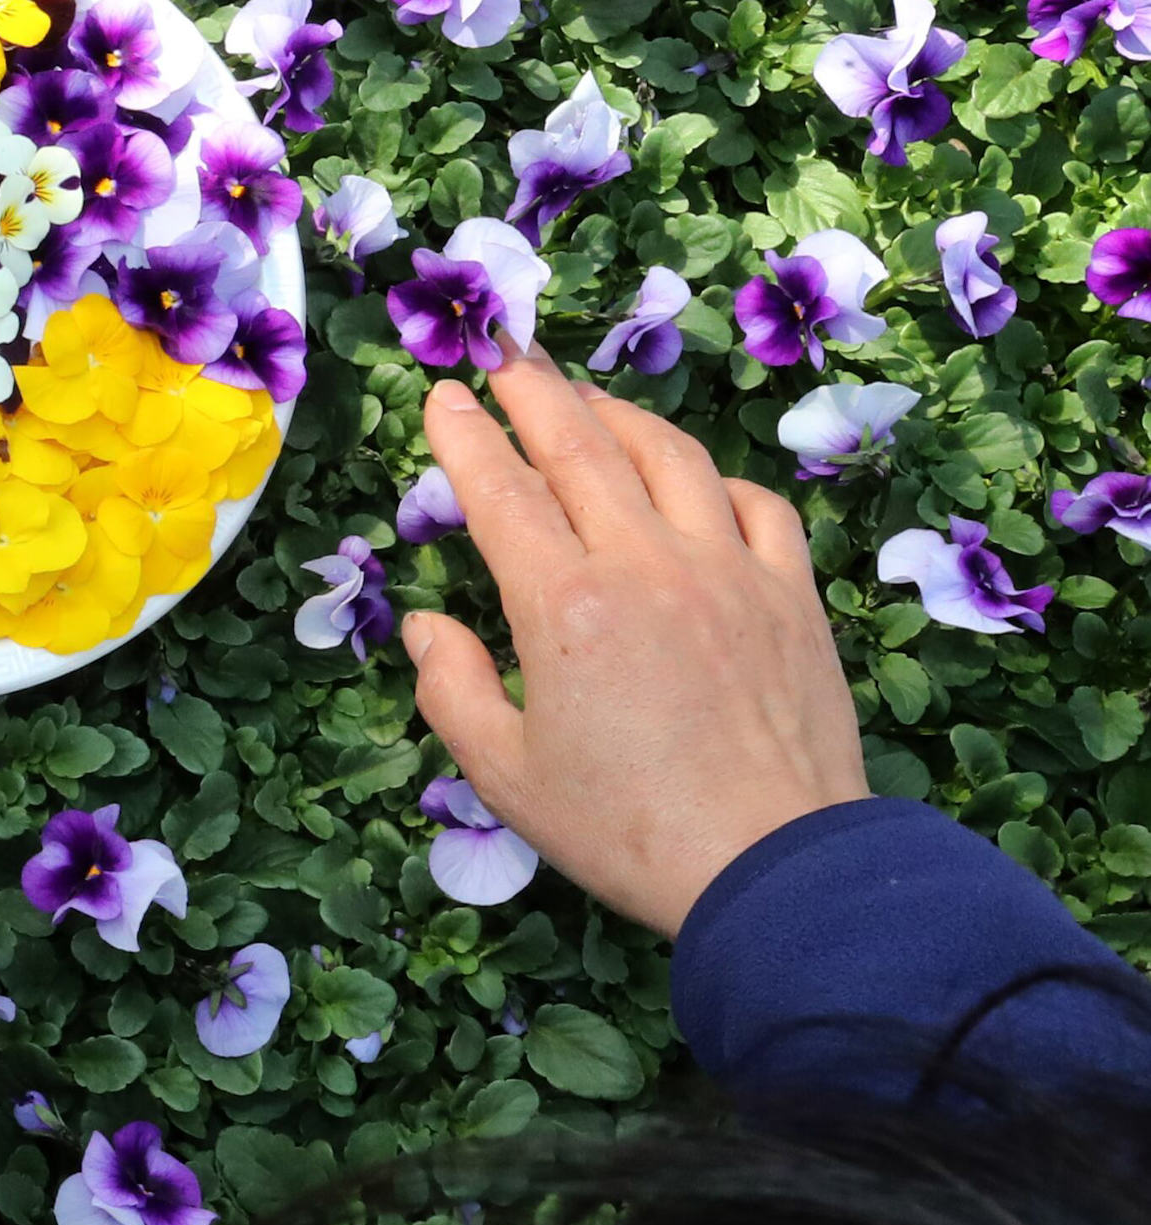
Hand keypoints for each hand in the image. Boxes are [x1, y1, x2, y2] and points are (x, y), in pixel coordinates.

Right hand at [409, 358, 867, 935]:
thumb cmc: (627, 829)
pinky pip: (756, 506)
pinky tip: (696, 483)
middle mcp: (646, 563)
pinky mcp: (793, 595)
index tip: (442, 396)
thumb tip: (431, 625)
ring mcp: (730, 571)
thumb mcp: (508, 776)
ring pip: (672, 457)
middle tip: (505, 357)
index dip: (465, 435)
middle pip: (583, 445)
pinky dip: (716, 480)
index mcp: (563, 604)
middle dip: (535, 392)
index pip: (502, 489)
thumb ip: (455, 689)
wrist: (776, 867)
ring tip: (589, 399)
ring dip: (620, 415)